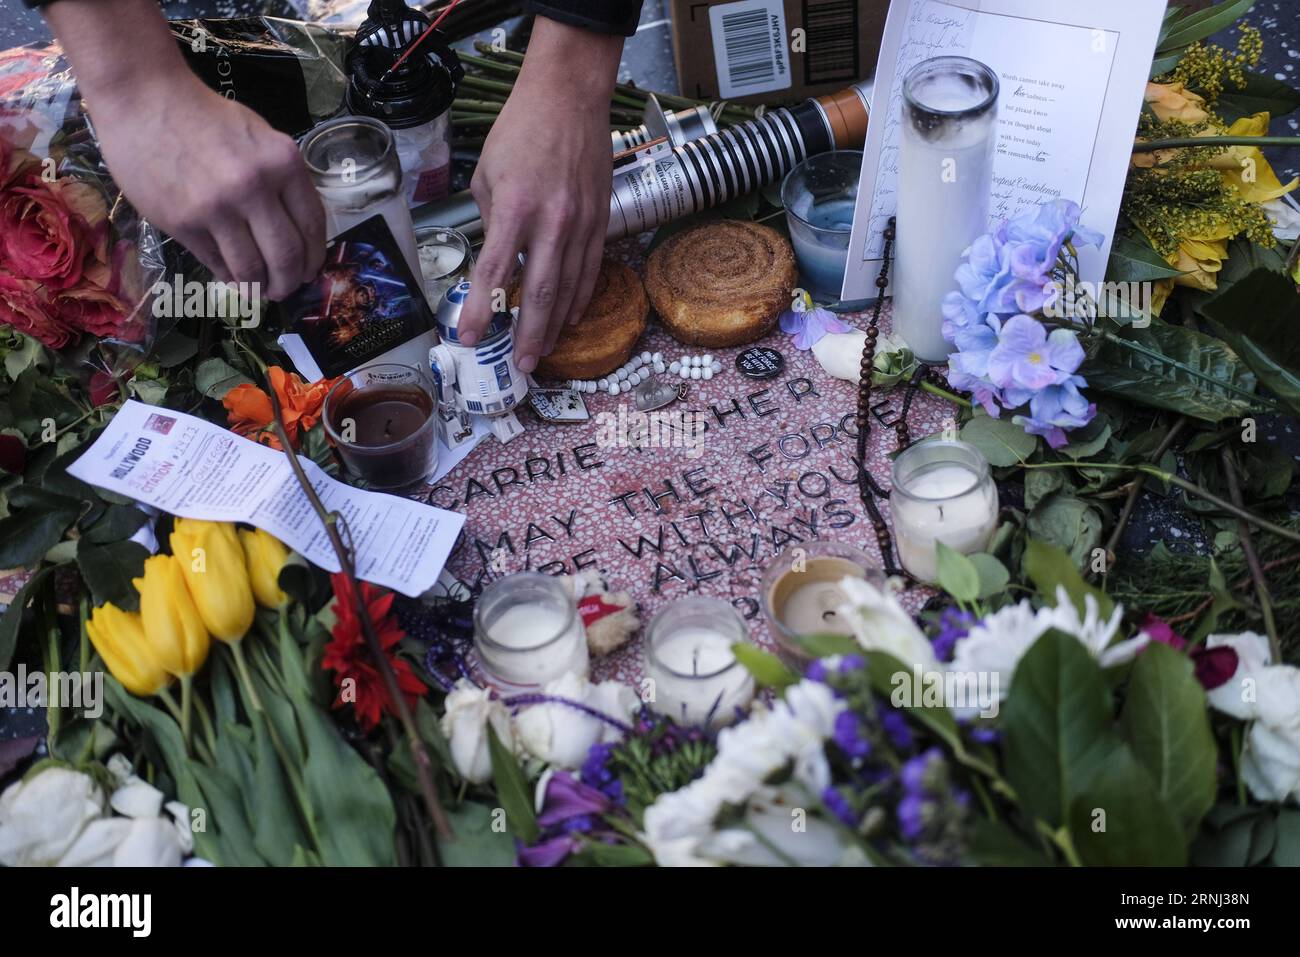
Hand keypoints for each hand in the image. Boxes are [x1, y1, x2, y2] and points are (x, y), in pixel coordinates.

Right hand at [91, 74, 324, 300]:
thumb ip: (282, 179)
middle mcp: (255, 187)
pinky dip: (228, 276)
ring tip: (259, 290)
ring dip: (259, 288)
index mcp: (283, 163)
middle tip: (284, 289)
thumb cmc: (204, 117)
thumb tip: (298, 230)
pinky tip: (232, 276)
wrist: (143, 99)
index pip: (312, 226)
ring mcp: (217, 208)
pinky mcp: (184, 223)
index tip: (309, 271)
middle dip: (289, 282)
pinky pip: (216, 263)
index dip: (313, 258)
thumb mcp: (259, 137)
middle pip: (286, 256)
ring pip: (251, 268)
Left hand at [457, 18, 622, 371]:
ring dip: (555, 326)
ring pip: (570, 288)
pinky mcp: (600, 220)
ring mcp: (581, 223)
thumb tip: (496, 257)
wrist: (569, 97)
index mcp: (515, 208)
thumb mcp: (487, 173)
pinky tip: (568, 318)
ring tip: (543, 352)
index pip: (494, 273)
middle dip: (529, 335)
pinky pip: (590, 270)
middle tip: (522, 365)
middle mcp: (552, 221)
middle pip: (540, 293)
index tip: (468, 340)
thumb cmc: (521, 130)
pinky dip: (579, 298)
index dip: (480, 312)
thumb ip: (490, 220)